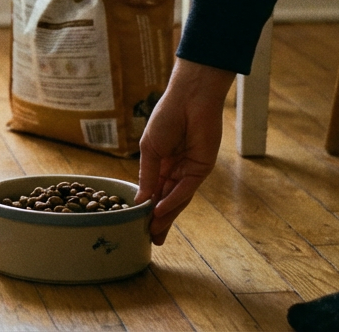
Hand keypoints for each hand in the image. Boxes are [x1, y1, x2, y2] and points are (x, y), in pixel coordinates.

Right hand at [135, 58, 235, 244]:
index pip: (154, 192)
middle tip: (150, 239)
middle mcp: (175, 170)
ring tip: (154, 232)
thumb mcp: (150, 149)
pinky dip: (173, 200)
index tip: (137, 225)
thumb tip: (140, 201)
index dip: (146, 209)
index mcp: (161, 163)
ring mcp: (189, 171)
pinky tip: (160, 211)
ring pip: (176, 199)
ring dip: (166, 216)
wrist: (189, 99)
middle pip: (166, 200)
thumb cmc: (166, 117)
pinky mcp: (201, 168)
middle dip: (158, 220)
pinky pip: (185, 189)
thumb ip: (147, 175)